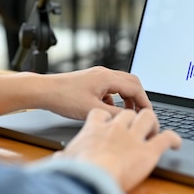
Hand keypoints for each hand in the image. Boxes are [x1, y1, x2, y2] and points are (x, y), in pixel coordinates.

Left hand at [36, 66, 151, 119]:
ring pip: (121, 85)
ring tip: (127, 113)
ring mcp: (97, 76)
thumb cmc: (64, 98)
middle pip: (132, 82)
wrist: (44, 91)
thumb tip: (130, 119)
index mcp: (107, 77)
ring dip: (127, 98)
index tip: (149, 115)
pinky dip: (114, 99)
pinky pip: (110, 88)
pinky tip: (108, 110)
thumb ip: (114, 114)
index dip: (145, 102)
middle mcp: (104, 73)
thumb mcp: (92, 110)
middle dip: (139, 98)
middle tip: (142, 113)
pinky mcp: (91, 81)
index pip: (135, 88)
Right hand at [59, 108, 181, 191]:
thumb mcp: (66, 161)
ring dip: (152, 122)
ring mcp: (133, 136)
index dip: (108, 116)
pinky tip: (176, 143)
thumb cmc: (77, 170)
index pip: (102, 114)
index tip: (110, 121)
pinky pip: (166, 138)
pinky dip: (173, 139)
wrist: (92, 177)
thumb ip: (63, 158)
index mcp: (95, 129)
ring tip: (155, 130)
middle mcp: (116, 128)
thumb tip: (57, 160)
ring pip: (148, 117)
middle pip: (128, 112)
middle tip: (135, 126)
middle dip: (133, 117)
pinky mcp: (149, 150)